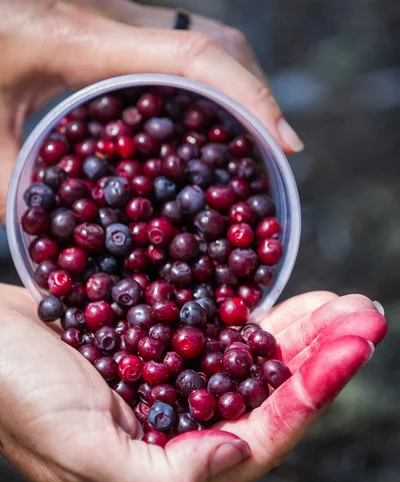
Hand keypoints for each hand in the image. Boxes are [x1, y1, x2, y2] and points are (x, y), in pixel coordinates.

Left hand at [0, 0, 302, 222]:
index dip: (249, 96)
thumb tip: (39, 246)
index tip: (283, 141)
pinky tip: (209, 117)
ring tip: (254, 135)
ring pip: (204, 35)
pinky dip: (210, 78)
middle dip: (256, 92)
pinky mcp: (114, 20)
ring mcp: (116, 13)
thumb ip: (11, 188)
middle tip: (276, 146)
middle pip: (214, 40)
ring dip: (239, 82)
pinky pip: (180, 41)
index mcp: (78, 41)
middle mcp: (109, 16)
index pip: (191, 56)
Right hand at [0, 285, 385, 481]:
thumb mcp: (81, 458)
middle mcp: (178, 428)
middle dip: (320, 357)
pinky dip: (257, 316)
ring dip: (300, 333)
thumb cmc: (14, 396)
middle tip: (365, 313)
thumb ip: (164, 480)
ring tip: (343, 301)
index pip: (259, 437)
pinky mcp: (160, 346)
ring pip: (252, 364)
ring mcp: (171, 385)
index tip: (351, 346)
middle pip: (268, 397)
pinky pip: (221, 334)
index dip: (310, 395)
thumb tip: (237, 450)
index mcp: (167, 466)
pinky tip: (290, 296)